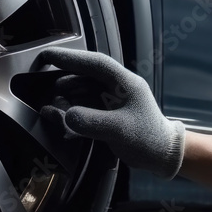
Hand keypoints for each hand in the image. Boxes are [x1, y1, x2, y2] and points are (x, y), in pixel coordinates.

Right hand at [38, 48, 184, 178]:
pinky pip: (86, 110)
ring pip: (84, 93)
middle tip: (49, 88)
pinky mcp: (108, 117)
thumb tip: (67, 116)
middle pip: (86, 77)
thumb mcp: (119, 130)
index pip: (95, 63)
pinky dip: (73, 114)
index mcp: (125, 83)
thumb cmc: (149, 140)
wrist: (162, 156)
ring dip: (68, 100)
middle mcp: (118, 89)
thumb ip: (91, 122)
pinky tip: (62, 121)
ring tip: (53, 107)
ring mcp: (113, 103)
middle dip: (66, 82)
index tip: (49, 55)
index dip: (71, 57)